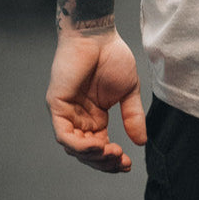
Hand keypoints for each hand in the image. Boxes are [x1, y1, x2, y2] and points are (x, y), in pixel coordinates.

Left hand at [46, 29, 146, 172]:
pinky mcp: (56, 105)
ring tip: (112, 154)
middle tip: (121, 162)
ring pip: (73, 148)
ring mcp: (66, 113)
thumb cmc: (112, 56)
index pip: (100, 147)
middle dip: (103, 162)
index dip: (112, 160)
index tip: (129, 165)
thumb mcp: (129, 91)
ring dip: (93, 156)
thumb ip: (133, 116)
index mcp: (94, 117)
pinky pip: (63, 134)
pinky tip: (98, 144)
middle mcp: (78, 118)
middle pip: (86, 153)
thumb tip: (142, 142)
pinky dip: (79, 145)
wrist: (97, 34)